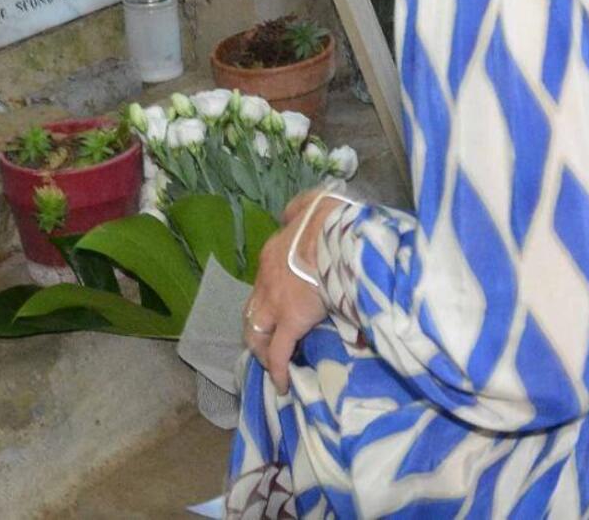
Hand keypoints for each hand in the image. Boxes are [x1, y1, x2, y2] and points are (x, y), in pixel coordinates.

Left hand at [243, 193, 340, 393]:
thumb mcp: (308, 205)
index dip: (268, 298)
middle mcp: (266, 280)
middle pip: (252, 310)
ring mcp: (275, 303)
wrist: (336, 235)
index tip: (277, 311)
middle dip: (258, 327)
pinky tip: (283, 384)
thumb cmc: (329, 220)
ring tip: (273, 364)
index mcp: (272, 254)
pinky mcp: (290, 322)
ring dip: (263, 350)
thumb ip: (296, 210)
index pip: (263, 282)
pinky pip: (279, 353)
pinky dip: (279, 370)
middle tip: (268, 342)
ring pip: (257, 333)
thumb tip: (288, 214)